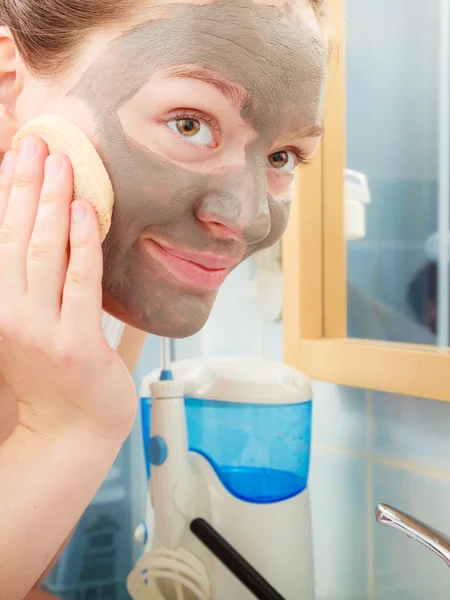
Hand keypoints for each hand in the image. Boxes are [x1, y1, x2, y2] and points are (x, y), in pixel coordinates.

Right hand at [0, 137, 136, 441]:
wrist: (70, 432)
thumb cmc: (51, 376)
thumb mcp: (24, 328)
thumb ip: (27, 284)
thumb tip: (48, 231)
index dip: (6, 193)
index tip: (16, 153)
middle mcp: (8, 314)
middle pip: (14, 236)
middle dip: (26, 185)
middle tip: (39, 142)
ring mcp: (40, 330)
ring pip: (43, 253)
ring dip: (52, 203)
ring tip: (62, 162)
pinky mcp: (75, 344)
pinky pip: (80, 283)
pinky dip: (82, 244)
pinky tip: (86, 210)